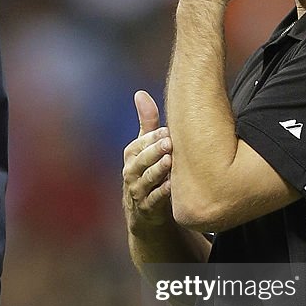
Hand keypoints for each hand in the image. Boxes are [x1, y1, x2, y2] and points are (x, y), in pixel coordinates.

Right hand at [122, 90, 173, 232]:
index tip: (167, 130)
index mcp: (131, 156)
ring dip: (158, 171)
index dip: (152, 137)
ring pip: (147, 179)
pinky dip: (163, 194)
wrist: (146, 212)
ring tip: (170, 162)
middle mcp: (131, 172)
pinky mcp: (148, 208)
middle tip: (169, 142)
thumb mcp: (146, 148)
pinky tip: (173, 187)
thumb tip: (140, 93)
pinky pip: (154, 200)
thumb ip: (146, 122)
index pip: (139, 144)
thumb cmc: (148, 172)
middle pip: (141, 160)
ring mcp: (138, 191)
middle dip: (154, 151)